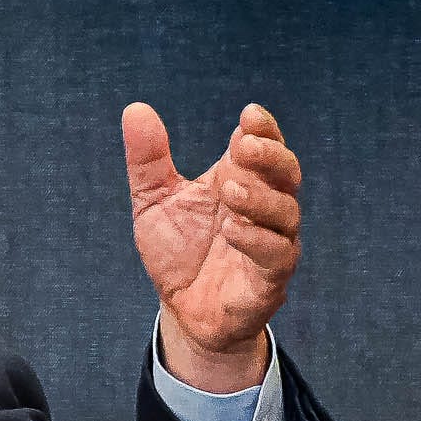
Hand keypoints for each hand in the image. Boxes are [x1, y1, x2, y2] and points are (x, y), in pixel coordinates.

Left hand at [124, 101, 301, 393]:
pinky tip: (233, 229)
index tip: (249, 115)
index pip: (264, 146)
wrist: (181, 311)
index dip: (263, 129)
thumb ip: (147, 160)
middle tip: (244, 146)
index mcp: (240, 181)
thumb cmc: (177, 252)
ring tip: (229, 191)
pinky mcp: (270, 280)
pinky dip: (257, 239)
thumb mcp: (153, 202)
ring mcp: (271, 242)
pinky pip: (277, 254)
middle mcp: (263, 208)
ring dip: (261, 198)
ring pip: (286, 212)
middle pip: (286, 172)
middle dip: (270, 156)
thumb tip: (134, 109)